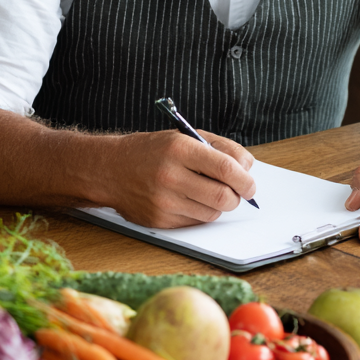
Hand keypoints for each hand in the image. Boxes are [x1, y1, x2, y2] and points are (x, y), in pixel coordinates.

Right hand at [110, 129, 256, 228]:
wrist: (110, 169)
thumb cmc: (152, 151)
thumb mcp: (185, 137)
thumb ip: (220, 148)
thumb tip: (247, 167)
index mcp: (179, 149)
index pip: (225, 168)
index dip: (245, 179)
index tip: (250, 183)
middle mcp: (170, 176)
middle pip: (222, 197)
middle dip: (237, 196)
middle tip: (237, 192)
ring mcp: (163, 201)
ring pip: (211, 213)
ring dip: (218, 205)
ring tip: (209, 192)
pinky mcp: (159, 221)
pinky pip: (194, 222)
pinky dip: (200, 213)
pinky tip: (190, 200)